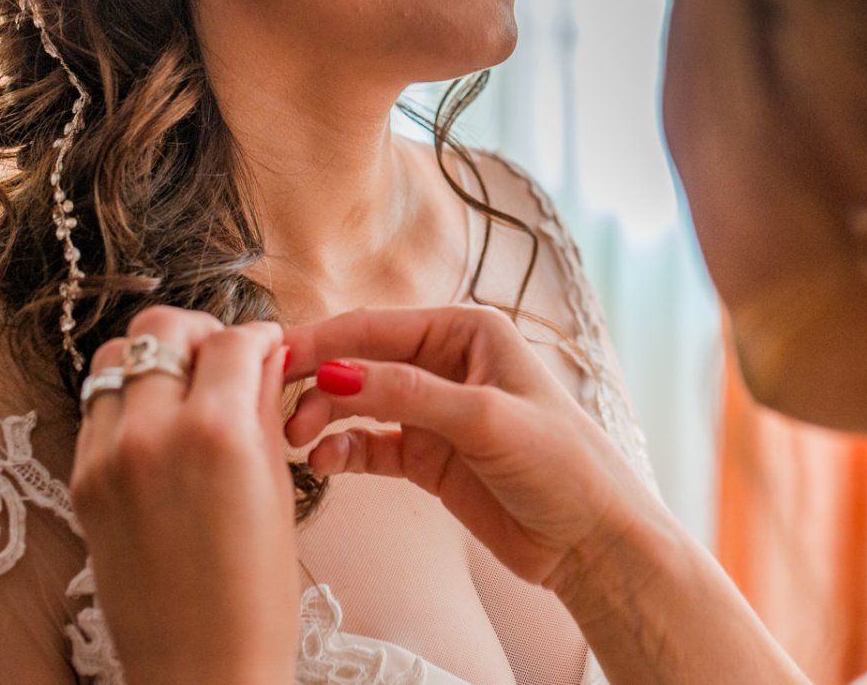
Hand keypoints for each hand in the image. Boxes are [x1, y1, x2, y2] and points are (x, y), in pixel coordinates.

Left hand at [71, 307, 297, 684]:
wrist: (200, 668)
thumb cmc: (255, 593)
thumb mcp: (276, 487)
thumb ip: (263, 407)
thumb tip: (263, 354)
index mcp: (216, 434)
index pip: (230, 340)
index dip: (257, 336)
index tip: (266, 347)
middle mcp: (151, 434)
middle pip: (158, 329)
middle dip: (197, 332)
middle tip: (221, 357)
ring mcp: (105, 457)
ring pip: (114, 359)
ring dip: (153, 361)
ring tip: (184, 390)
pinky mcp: (80, 482)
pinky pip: (96, 410)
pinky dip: (126, 402)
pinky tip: (158, 430)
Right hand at [281, 304, 666, 597]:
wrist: (592, 540)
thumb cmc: (562, 464)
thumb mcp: (485, 419)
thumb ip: (409, 395)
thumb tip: (335, 373)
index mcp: (468, 332)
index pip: (378, 326)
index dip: (323, 340)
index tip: (274, 355)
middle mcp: (447, 364)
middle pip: (361, 361)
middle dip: (317, 381)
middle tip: (278, 409)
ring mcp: (434, 413)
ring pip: (359, 403)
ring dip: (325, 417)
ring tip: (298, 440)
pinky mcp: (428, 458)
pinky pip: (371, 445)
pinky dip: (343, 450)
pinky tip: (324, 462)